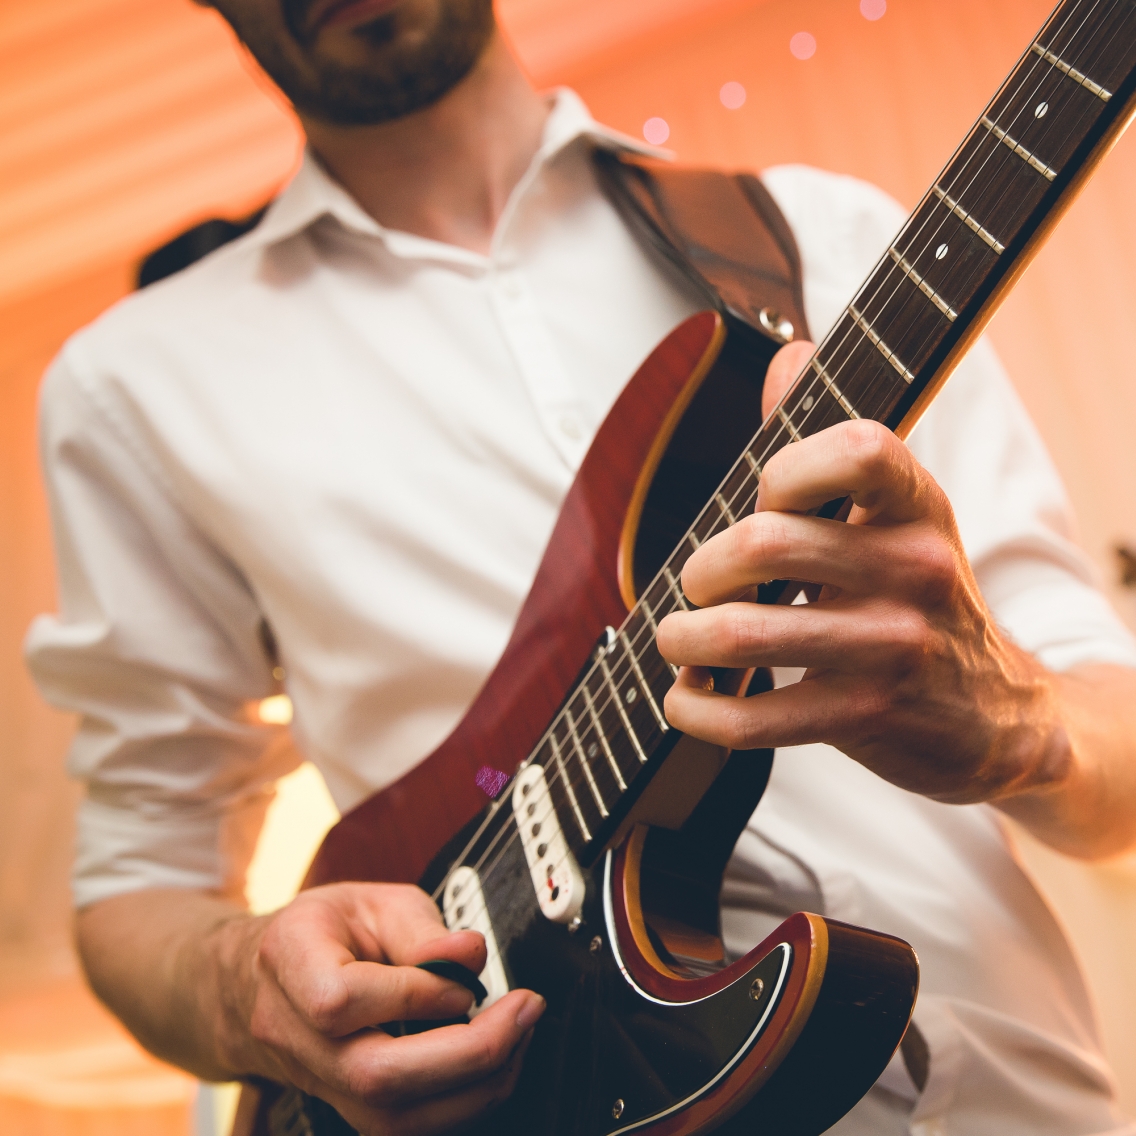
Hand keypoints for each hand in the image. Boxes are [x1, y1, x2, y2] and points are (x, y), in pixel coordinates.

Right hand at [230, 882, 544, 1134]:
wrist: (263, 979)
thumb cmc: (324, 930)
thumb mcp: (372, 900)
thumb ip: (422, 928)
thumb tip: (471, 954)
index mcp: (290, 960)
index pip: (341, 1000)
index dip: (415, 993)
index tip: (466, 977)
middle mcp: (291, 1032)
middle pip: (374, 1075)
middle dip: (468, 1051)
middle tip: (524, 1011)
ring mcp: (315, 1080)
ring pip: (391, 1117)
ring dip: (476, 1084)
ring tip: (519, 1035)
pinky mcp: (346, 1107)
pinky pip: (404, 1125)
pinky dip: (461, 1100)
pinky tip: (493, 1062)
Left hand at [657, 341, 1068, 806]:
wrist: (996, 716)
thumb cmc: (917, 598)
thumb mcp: (898, 516)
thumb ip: (832, 443)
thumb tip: (792, 354)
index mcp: (920, 505)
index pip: (854, 449)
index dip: (785, 467)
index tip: (764, 499)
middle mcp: (914, 570)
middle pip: (763, 544)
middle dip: (702, 567)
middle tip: (698, 584)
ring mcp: (891, 648)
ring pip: (743, 634)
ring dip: (683, 637)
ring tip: (678, 638)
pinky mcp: (865, 716)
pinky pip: (754, 716)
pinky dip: (699, 710)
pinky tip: (689, 699)